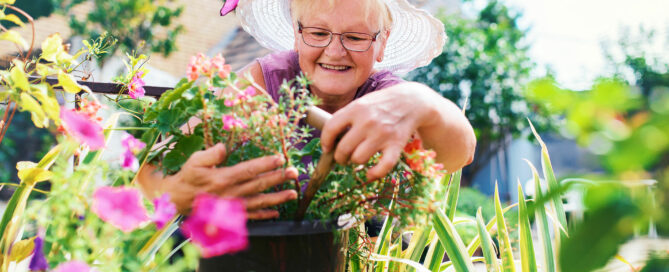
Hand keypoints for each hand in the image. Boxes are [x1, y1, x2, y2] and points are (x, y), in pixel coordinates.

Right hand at [160, 143, 297, 219]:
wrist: (178, 200)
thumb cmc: (188, 177)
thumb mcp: (194, 161)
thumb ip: (211, 154)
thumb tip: (224, 147)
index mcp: (223, 178)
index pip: (248, 170)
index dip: (265, 164)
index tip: (279, 159)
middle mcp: (231, 193)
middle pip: (258, 185)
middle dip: (278, 178)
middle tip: (294, 173)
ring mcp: (232, 206)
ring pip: (259, 202)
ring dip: (277, 198)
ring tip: (293, 193)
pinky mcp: (231, 215)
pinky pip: (251, 217)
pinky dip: (264, 215)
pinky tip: (276, 213)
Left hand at [320, 83, 430, 179]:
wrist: (412, 102)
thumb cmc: (381, 104)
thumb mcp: (362, 103)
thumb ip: (346, 118)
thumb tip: (329, 140)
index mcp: (356, 108)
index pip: (330, 128)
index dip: (325, 141)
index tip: (327, 148)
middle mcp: (368, 121)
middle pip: (343, 148)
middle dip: (340, 157)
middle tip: (342, 157)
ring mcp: (382, 134)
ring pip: (358, 159)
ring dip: (355, 162)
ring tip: (358, 158)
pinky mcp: (396, 145)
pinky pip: (382, 167)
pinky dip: (374, 174)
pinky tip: (369, 174)